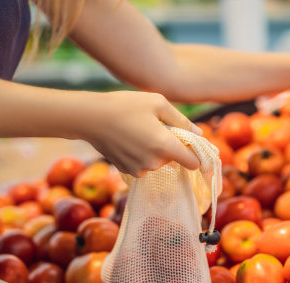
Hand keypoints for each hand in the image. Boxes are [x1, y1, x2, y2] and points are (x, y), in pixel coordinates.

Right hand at [81, 91, 201, 176]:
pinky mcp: (128, 171)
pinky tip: (129, 140)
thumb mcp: (158, 103)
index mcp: (165, 146)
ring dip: (154, 150)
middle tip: (155, 127)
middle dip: (170, 146)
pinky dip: (141, 155)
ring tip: (139, 131)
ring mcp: (140, 169)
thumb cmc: (125, 105)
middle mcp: (154, 163)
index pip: (193, 162)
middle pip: (174, 159)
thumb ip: (182, 121)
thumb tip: (199, 133)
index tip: (191, 145)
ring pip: (158, 162)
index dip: (195, 154)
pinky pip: (144, 165)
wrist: (90, 118)